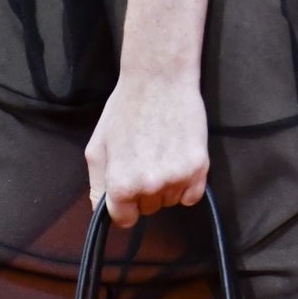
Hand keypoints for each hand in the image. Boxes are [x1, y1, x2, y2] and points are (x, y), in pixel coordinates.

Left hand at [84, 70, 209, 228]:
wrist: (160, 78)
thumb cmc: (125, 110)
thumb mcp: (97, 147)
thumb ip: (97, 186)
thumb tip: (102, 213)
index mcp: (122, 184)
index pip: (125, 220)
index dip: (125, 205)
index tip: (128, 188)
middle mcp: (150, 186)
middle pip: (149, 210)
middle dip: (145, 192)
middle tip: (145, 159)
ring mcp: (177, 179)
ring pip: (170, 202)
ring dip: (166, 187)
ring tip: (161, 153)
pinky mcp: (199, 169)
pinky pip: (192, 196)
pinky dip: (187, 185)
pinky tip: (178, 159)